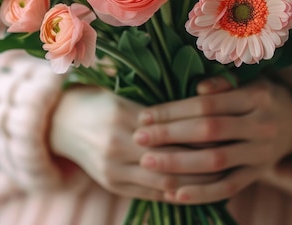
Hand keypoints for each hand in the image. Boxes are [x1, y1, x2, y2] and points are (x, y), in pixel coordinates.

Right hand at [49, 86, 218, 200]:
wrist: (59, 125)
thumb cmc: (99, 103)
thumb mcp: (124, 97)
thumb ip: (156, 110)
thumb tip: (199, 113)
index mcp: (122, 115)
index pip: (170, 128)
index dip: (199, 132)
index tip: (225, 130)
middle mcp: (116, 144)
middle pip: (170, 157)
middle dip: (203, 160)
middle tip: (231, 155)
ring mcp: (112, 169)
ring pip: (163, 180)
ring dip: (195, 182)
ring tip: (221, 175)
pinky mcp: (112, 184)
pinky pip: (150, 193)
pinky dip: (176, 193)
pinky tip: (197, 190)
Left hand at [133, 76, 291, 203]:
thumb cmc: (257, 96)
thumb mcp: (247, 81)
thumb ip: (222, 83)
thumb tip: (199, 88)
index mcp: (257, 96)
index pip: (208, 105)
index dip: (174, 111)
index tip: (144, 116)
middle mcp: (262, 125)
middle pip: (209, 132)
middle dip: (170, 136)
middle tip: (138, 139)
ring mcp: (261, 153)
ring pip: (216, 162)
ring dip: (179, 165)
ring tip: (148, 164)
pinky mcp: (258, 175)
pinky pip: (228, 187)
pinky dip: (202, 193)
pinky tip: (175, 195)